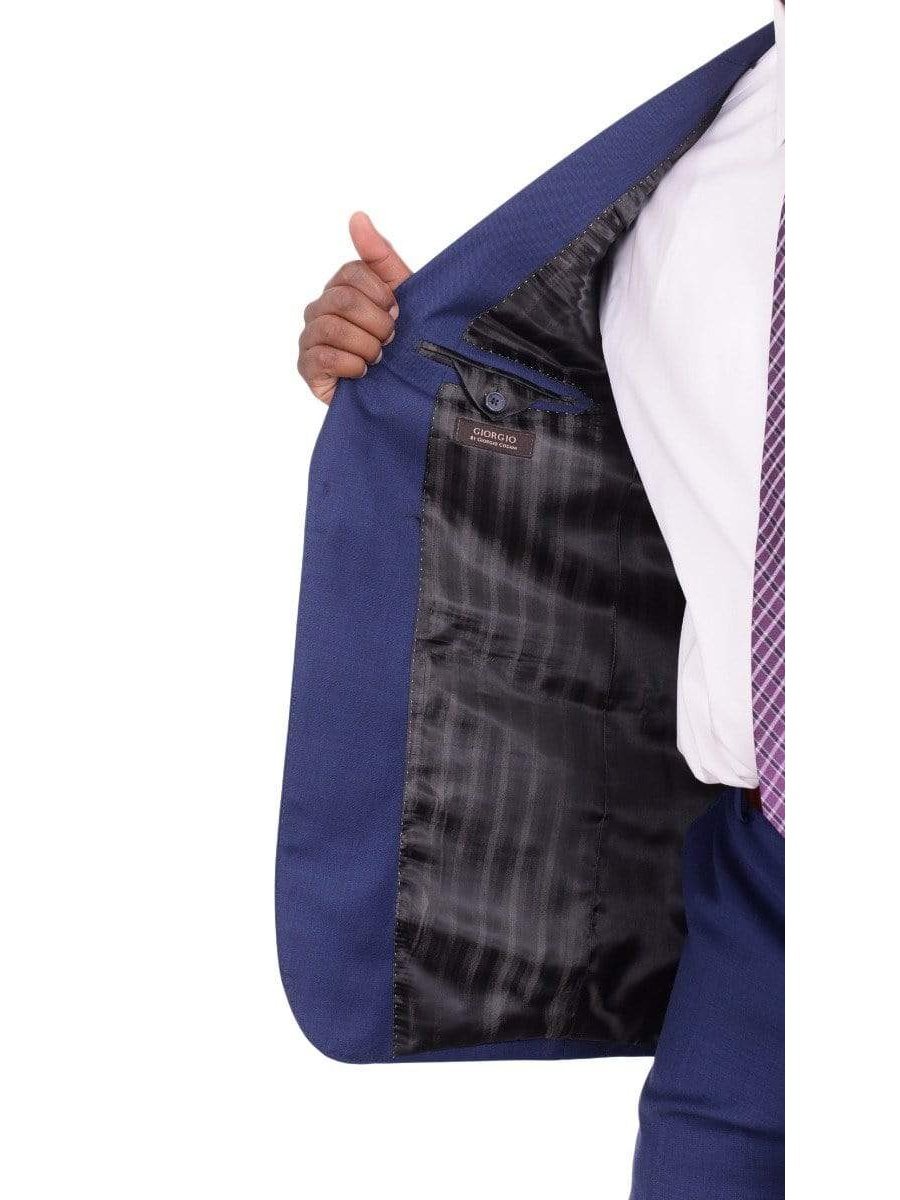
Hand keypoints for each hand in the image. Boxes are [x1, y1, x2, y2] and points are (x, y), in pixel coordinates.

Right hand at [297, 212, 411, 402]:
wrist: (404, 387)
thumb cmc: (403, 339)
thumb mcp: (401, 293)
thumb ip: (379, 254)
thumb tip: (357, 216)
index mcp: (341, 288)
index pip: (351, 274)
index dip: (380, 293)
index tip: (397, 312)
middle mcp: (320, 309)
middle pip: (342, 300)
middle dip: (375, 322)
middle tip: (390, 338)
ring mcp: (310, 338)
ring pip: (332, 328)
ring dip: (366, 345)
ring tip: (379, 357)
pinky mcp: (307, 368)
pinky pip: (324, 357)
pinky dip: (352, 365)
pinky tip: (363, 372)